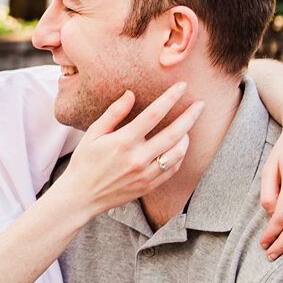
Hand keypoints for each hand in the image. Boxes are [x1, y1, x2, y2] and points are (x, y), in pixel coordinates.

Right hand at [55, 84, 204, 215]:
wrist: (81, 196)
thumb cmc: (85, 162)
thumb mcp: (93, 133)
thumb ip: (114, 113)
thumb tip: (131, 94)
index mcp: (123, 141)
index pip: (154, 114)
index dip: (170, 98)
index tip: (181, 86)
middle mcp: (137, 158)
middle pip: (173, 133)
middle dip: (190, 116)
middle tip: (201, 105)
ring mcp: (145, 174)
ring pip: (177, 153)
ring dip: (187, 137)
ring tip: (188, 127)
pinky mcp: (148, 186)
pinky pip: (172, 169)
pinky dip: (179, 156)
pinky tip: (179, 147)